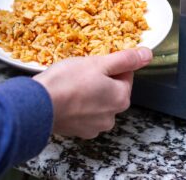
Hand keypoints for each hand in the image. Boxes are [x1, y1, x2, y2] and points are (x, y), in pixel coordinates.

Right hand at [33, 47, 152, 138]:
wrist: (38, 105)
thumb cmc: (67, 82)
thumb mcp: (99, 63)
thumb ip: (125, 59)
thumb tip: (147, 55)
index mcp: (121, 98)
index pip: (125, 74)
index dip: (110, 65)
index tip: (95, 62)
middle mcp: (111, 116)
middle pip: (112, 90)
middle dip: (99, 79)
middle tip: (80, 71)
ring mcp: (94, 127)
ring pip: (97, 102)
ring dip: (88, 93)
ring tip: (71, 84)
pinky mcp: (78, 131)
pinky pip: (83, 114)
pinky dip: (77, 105)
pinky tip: (65, 97)